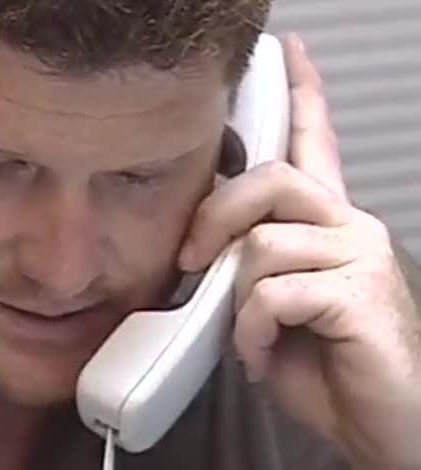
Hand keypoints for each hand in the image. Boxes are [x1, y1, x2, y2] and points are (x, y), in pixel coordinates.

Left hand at [178, 34, 420, 468]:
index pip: (314, 143)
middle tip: (191, 258)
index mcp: (326, 224)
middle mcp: (348, 226)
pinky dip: (252, 332)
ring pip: (264, 245)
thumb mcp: (271, 308)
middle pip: (271, 179)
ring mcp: (359, 257)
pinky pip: (273, 294)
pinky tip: (264, 354)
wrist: (382, 424)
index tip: (286, 54)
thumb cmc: (326, 365)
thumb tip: (207, 252)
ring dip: (238, 302)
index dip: (301, 95)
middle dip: (215, 218)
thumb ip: (248, 268)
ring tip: (251, 337)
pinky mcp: (361, 294)